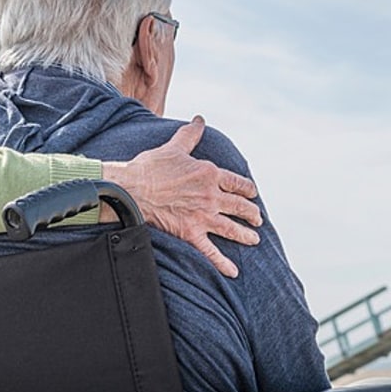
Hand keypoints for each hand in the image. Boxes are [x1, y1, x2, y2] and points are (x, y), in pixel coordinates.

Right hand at [103, 116, 261, 277]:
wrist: (132, 188)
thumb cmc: (151, 167)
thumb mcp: (174, 147)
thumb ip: (190, 135)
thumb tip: (200, 119)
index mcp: (210, 174)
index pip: (237, 183)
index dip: (247, 189)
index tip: (253, 193)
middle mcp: (211, 196)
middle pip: (239, 207)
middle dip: (251, 214)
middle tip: (258, 219)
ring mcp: (203, 217)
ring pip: (231, 229)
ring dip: (245, 235)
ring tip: (254, 240)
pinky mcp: (191, 233)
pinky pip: (211, 252)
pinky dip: (223, 263)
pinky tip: (233, 272)